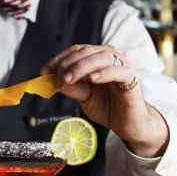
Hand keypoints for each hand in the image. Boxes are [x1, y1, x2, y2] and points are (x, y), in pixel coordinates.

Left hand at [41, 44, 168, 157]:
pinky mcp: (132, 79)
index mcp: (98, 59)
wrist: (127, 124)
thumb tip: (52, 80)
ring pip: (101, 57)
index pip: (76, 51)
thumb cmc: (108, 107)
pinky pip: (118, 71)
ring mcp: (122, 66)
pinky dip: (104, 73)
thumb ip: (71, 87)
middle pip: (86, 51)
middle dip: (68, 64)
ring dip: (82, 67)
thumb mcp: (84, 97)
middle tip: (58, 78)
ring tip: (69, 78)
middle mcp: (110, 58)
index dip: (59, 59)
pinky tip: (92, 79)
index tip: (44, 71)